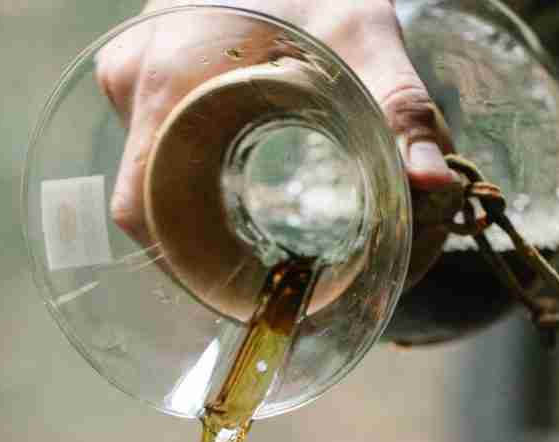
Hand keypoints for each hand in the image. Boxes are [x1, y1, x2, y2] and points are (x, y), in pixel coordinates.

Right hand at [96, 0, 457, 281]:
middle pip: (145, 207)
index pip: (143, 207)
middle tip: (257, 274)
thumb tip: (432, 183)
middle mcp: (131, 82)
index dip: (184, 266)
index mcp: (168, 76)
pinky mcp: (138, 87)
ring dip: (191, 223)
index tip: (235, 290)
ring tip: (247, 245)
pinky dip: (187, 190)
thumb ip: (401, 105)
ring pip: (146, 186)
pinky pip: (150, 159)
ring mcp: (127, 85)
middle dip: (197, 252)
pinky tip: (228, 202)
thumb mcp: (360, 34)